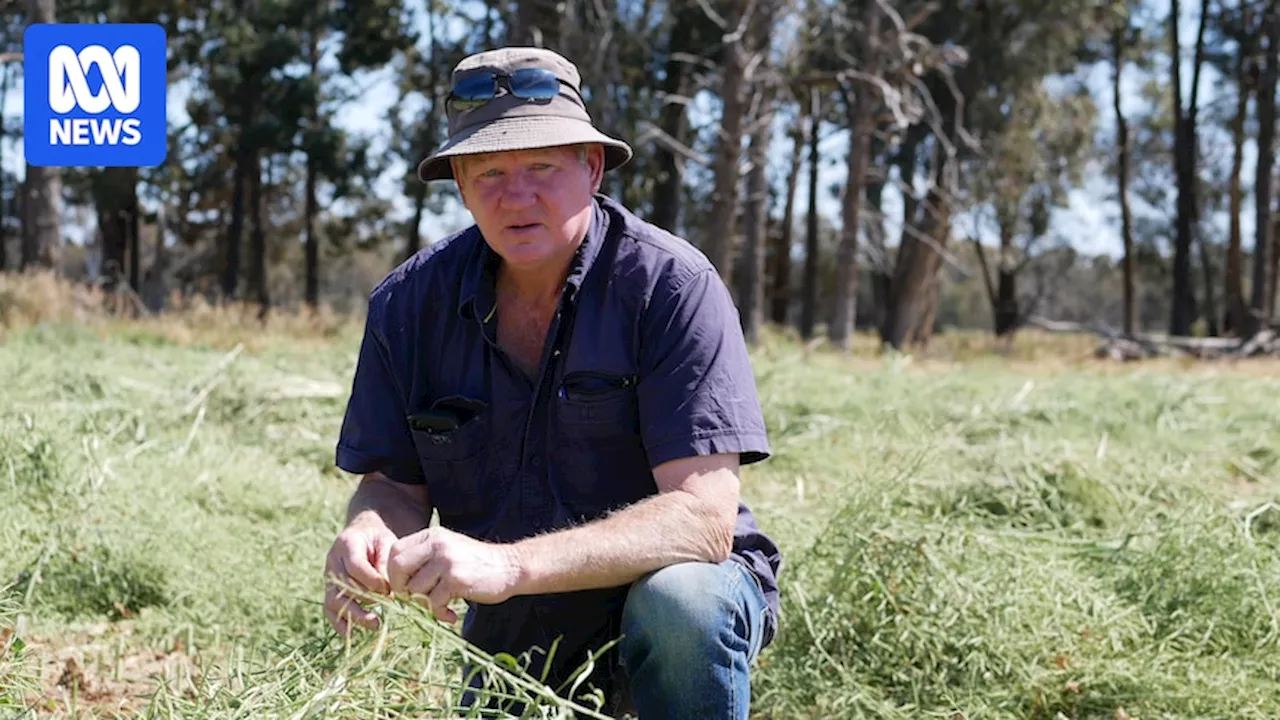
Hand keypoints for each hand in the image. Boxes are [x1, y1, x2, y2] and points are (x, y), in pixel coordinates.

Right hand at [323, 519, 395, 635]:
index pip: (355, 566)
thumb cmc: (378, 539)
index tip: (388, 590)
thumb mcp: (386, 541)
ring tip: (375, 625)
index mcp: (347, 544)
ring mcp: (328, 578)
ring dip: (354, 615)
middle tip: (386, 607)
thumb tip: (387, 589)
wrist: (363, 533)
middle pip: (343, 586)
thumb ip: (385, 561)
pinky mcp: (329, 591)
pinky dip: (339, 624)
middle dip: (365, 600)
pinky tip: (352, 636)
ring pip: (334, 601)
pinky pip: (329, 610)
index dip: (372, 580)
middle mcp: (333, 561)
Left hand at [387, 526, 521, 623]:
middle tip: (414, 598)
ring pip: (415, 589)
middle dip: (402, 588)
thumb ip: (423, 560)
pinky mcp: (457, 580)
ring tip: (441, 604)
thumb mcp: (448, 550)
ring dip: (424, 603)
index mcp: (432, 536)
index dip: (393, 573)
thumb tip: (396, 584)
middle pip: (399, 568)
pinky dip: (440, 613)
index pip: (395, 552)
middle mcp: (437, 545)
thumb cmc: (476, 563)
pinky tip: (450, 614)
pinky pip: (434, 602)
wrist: (510, 567)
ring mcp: (447, 561)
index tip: (403, 586)